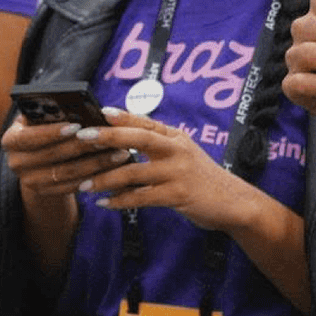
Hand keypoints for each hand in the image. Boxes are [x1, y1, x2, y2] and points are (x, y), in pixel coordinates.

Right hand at [1, 115, 134, 200]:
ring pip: (66, 173)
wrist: (38, 156)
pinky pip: (72, 187)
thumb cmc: (45, 126)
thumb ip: (55, 113)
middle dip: (83, 146)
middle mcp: (15, 162)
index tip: (77, 126)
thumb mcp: (43, 117)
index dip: (52, 132)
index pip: (28, 137)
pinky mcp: (44, 193)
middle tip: (109, 138)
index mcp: (11, 139)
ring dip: (95, 163)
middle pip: (52, 156)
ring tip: (119, 153)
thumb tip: (81, 110)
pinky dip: (93, 177)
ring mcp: (28, 181)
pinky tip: (112, 168)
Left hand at [73, 108, 251, 232]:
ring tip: (84, 183)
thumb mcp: (183, 153)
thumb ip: (159, 145)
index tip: (99, 111)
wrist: (233, 202)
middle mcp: (177, 150)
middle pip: (138, 138)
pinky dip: (120, 201)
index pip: (145, 121)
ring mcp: (178, 172)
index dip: (122, 116)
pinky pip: (141, 198)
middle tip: (82, 137)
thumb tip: (122, 138)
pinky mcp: (177, 195)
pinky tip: (104, 203)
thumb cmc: (200, 178)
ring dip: (106, 178)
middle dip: (109, 136)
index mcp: (176, 137)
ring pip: (134, 173)